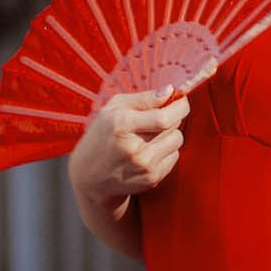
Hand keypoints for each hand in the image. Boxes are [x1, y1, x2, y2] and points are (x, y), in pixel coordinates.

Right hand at [68, 84, 190, 214]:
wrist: (90, 178)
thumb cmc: (101, 136)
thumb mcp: (113, 108)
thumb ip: (144, 98)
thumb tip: (170, 91)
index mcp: (121, 126)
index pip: (163, 118)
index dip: (179, 107)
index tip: (181, 100)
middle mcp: (134, 149)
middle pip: (174, 127)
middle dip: (172, 118)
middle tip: (157, 118)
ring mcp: (144, 167)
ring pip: (177, 141)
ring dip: (169, 135)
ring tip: (150, 136)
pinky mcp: (152, 179)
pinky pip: (174, 157)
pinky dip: (166, 151)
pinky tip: (148, 151)